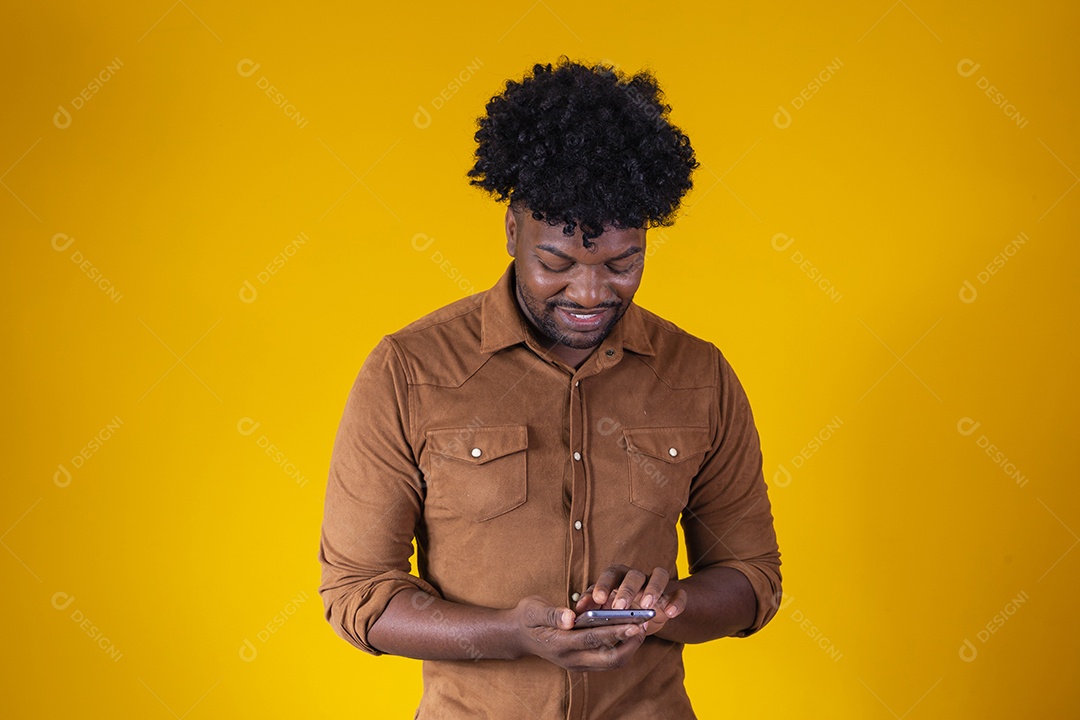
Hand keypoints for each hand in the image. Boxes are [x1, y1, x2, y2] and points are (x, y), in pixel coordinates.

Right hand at [511, 595, 645, 671]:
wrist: (518, 635)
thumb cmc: (528, 618)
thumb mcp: (534, 610)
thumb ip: (553, 614)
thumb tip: (571, 617)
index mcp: (560, 644)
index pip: (593, 639)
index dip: (615, 632)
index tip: (635, 623)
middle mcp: (571, 659)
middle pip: (609, 659)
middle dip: (630, 644)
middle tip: (644, 624)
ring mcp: (577, 663)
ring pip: (611, 661)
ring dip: (628, 646)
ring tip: (641, 626)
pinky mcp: (582, 662)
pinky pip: (607, 659)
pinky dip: (621, 647)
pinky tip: (628, 631)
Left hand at [574, 565, 686, 636]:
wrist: (649, 616)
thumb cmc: (620, 611)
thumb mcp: (605, 610)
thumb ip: (592, 607)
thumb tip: (576, 612)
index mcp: (619, 577)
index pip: (611, 574)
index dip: (604, 584)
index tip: (597, 599)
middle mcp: (638, 577)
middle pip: (634, 575)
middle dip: (627, 590)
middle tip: (620, 607)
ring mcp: (657, 584)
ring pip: (659, 575)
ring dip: (653, 589)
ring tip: (647, 606)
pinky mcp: (674, 594)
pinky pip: (679, 593)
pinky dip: (677, 601)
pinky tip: (670, 613)